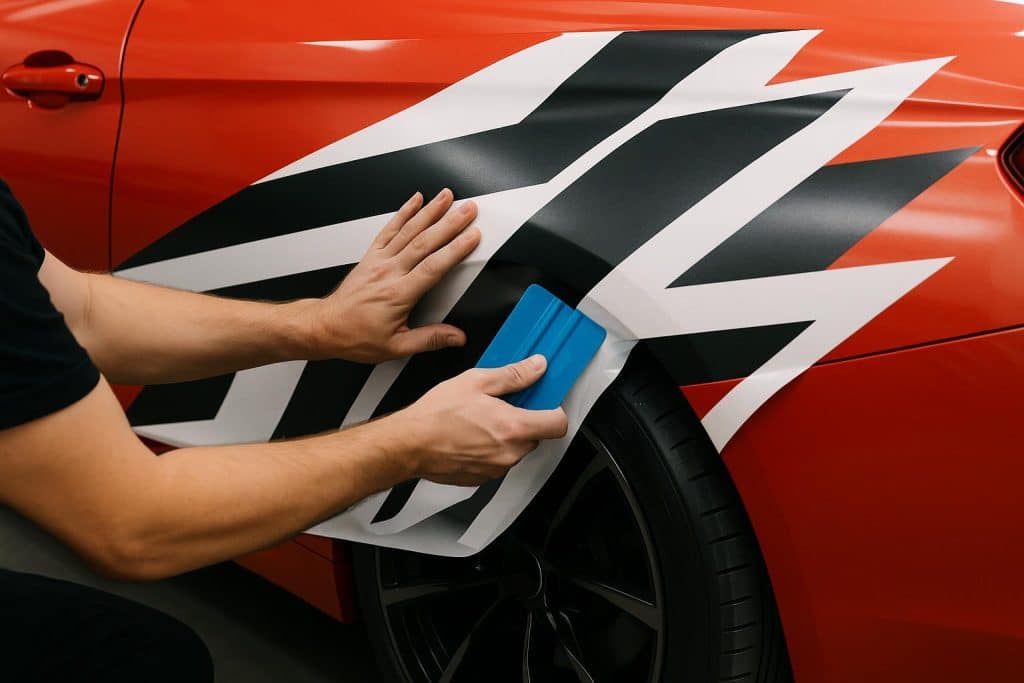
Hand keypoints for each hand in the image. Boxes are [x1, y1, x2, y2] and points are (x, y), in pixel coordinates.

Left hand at [309, 188, 480, 362]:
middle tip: (468, 209)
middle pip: (425, 241)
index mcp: (398, 294)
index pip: (433, 266)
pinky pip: (389, 229)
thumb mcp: (396, 347)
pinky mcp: (371, 256)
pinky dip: (403, 212)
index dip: (455, 249)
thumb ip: (429, 339)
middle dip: (450, 222)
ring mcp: (379, 260)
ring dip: (430, 211)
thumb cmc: (356, 335)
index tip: (472, 237)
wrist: (325, 327)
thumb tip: (455, 337)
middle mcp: (389, 272)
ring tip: (447, 197)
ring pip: (409, 230)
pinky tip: (415, 201)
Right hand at [390, 355, 569, 485]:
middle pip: (536, 437)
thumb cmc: (436, 415)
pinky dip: (490, 449)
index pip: (557, 424)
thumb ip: (513, 375)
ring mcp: (496, 469)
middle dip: (524, 420)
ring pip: (515, 450)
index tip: (543, 402)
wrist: (409, 444)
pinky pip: (497, 461)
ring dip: (506, 436)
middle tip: (503, 405)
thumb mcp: (476, 381)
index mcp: (513, 428)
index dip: (553, 410)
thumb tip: (535, 367)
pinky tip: (471, 435)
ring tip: (481, 420)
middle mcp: (509, 453)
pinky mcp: (482, 478)